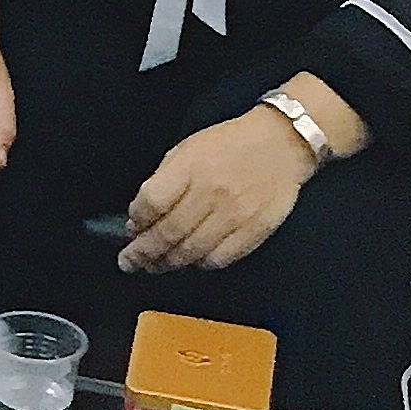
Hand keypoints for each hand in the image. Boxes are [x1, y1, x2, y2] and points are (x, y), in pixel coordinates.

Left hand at [119, 109, 311, 274]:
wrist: (281, 144)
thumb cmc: (230, 144)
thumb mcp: (188, 148)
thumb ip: (164, 180)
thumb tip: (141, 215)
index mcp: (191, 167)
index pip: (153, 202)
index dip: (137, 220)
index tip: (130, 229)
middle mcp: (212, 193)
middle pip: (168, 233)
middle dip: (143, 253)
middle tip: (130, 261)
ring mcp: (235, 214)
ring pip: (192, 251)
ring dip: (168, 263)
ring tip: (154, 266)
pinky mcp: (254, 231)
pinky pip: (220, 258)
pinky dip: (200, 264)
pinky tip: (191, 261)